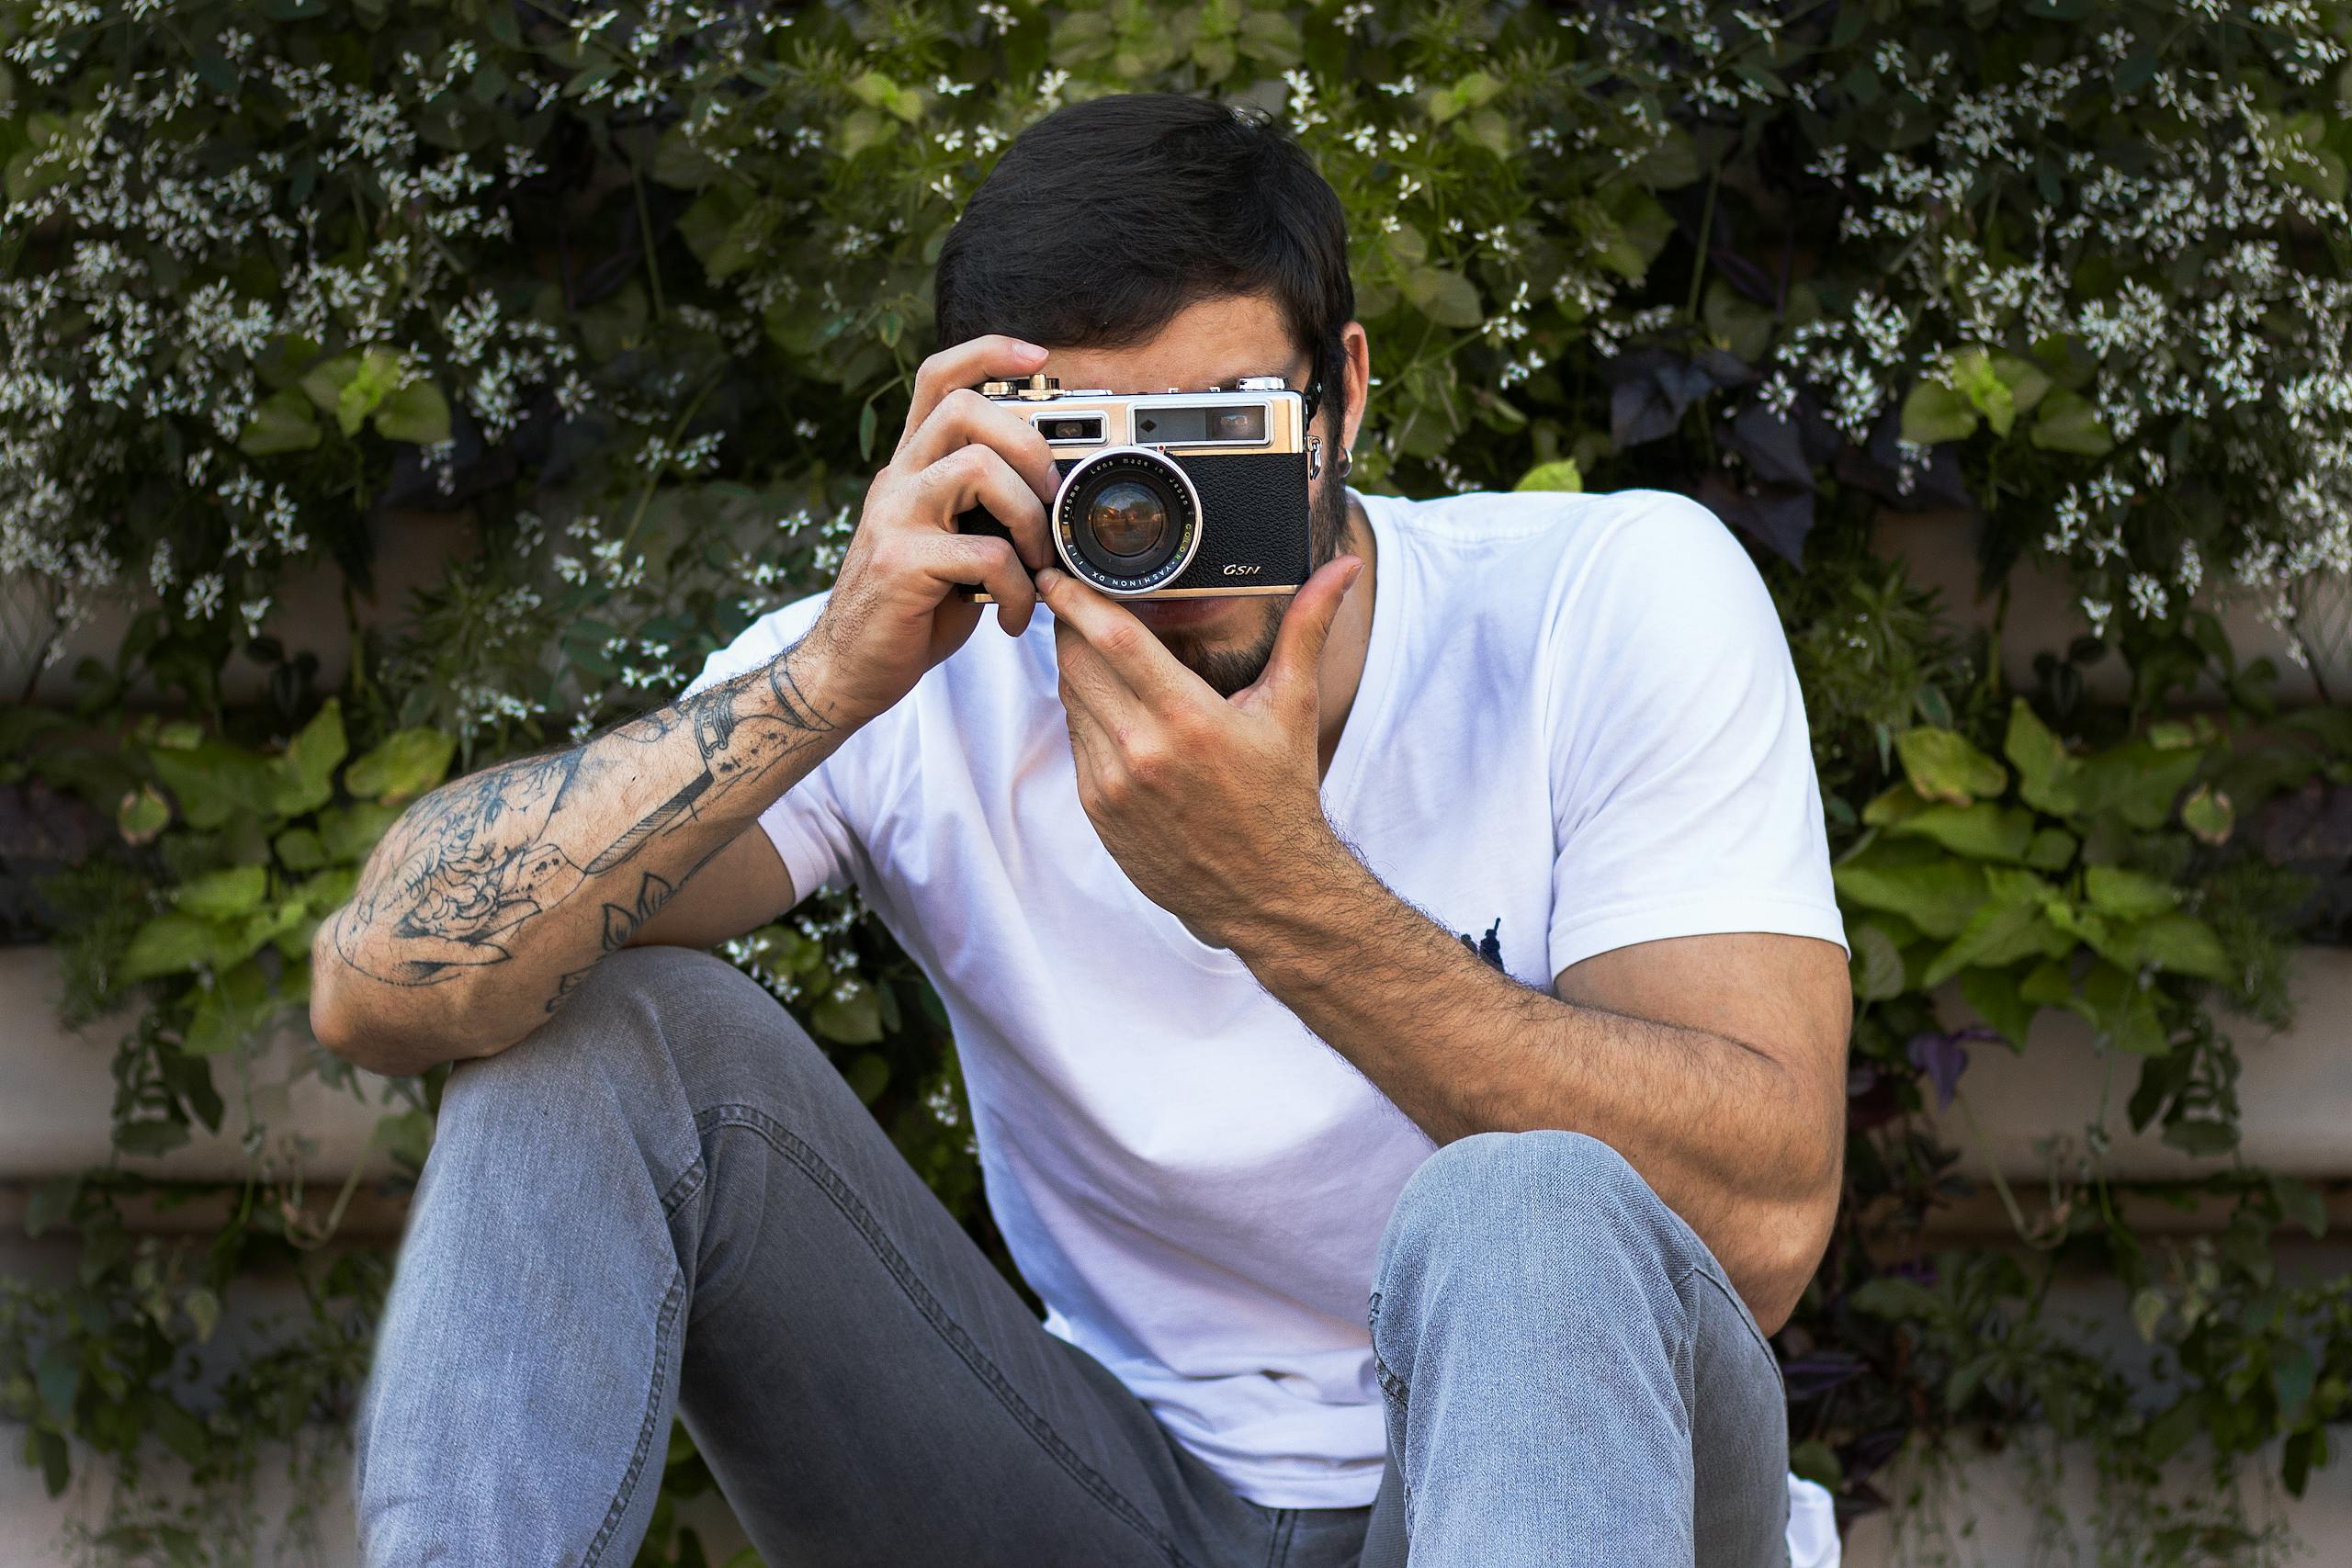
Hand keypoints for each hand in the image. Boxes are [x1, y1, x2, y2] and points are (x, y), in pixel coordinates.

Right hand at [799, 335, 1060, 726]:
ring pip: (977, 468)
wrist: (849, 672)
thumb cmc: (911, 611)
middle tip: (1052, 498)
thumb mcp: (950, 545)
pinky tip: (1017, 617)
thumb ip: (985, 512)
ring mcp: (894, 518)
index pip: (938, 378)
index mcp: (911, 468)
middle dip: (1029, 445)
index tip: (1038, 358)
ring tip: (1039, 563)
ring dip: (1030, 516)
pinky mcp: (901, 564)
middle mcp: (897, 481)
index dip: (987, 353)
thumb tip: (1056, 498)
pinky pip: (987, 554)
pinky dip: (1020, 589)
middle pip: (964, 408)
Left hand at [1041, 554, 1364, 947]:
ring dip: (1077, 669)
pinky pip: (1075, 741)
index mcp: (1189, 717)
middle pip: (1075, 661)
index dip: (1077, 599)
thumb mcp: (1293, 707)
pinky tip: (1114, 709)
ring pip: (1070, 699)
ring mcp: (1112, 784)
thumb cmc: (1281, 794)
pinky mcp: (1097, 810)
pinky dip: (1086, 715)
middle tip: (1079, 602)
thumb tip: (1343, 566)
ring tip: (1100, 652)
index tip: (1059, 571)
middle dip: (1072, 626)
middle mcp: (1142, 751)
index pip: (1112, 639)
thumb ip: (1307, 629)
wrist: (1265, 890)